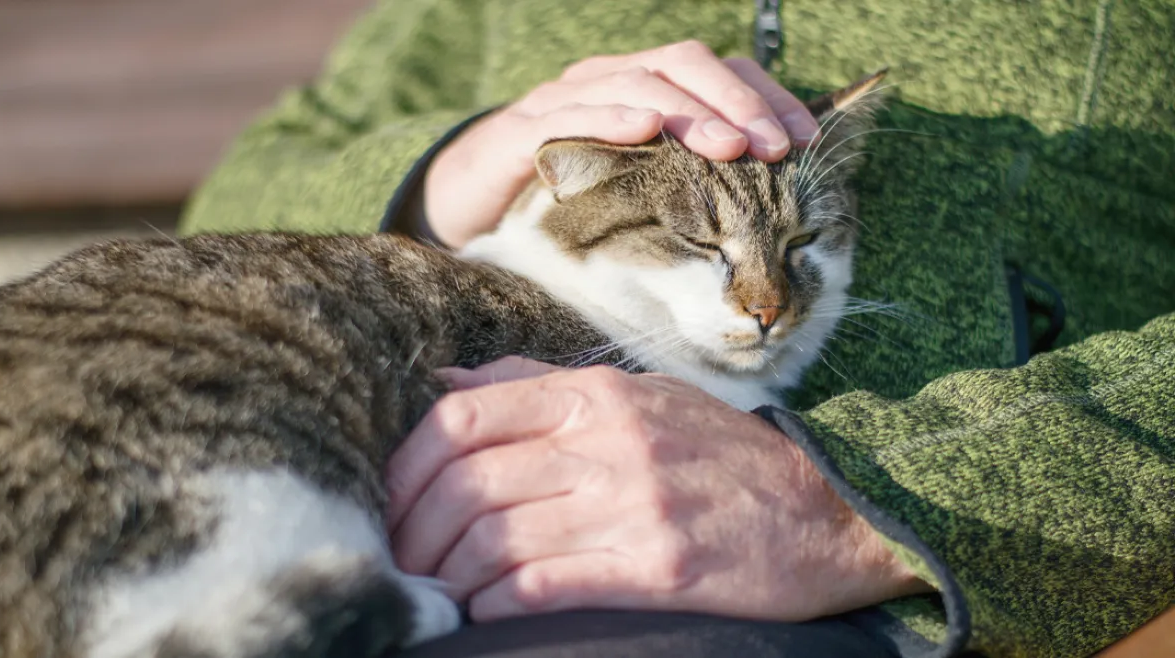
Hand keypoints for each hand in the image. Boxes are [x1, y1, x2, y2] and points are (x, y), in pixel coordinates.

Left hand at [386, 357, 929, 622]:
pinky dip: (494, 603)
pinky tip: (481, 611)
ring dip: (447, 574)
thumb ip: (539, 384)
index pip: (464, 415)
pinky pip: (544, 585)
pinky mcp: (657, 569)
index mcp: (597, 394)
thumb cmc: (719, 454)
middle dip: (412, 529)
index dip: (405, 463)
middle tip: (397, 560)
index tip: (387, 500)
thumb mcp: (638, 395)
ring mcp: (633, 504)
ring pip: (496, 537)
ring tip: (432, 592)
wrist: (826, 513)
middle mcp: (609, 440)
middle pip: (468, 481)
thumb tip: (445, 384)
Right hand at [423, 41, 820, 247]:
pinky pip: (571, 114)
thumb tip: (764, 209)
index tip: (806, 140)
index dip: (765, 96)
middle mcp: (607, 81)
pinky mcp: (521, 132)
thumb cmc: (562, 200)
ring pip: (636, 82)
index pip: (715, 71)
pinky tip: (646, 128)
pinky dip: (612, 115)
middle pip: (683, 64)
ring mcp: (564, 100)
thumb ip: (686, 184)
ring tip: (731, 147)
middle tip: (776, 147)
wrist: (467, 210)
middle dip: (738, 102)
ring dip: (690, 111)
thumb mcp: (635, 190)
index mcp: (641, 89)